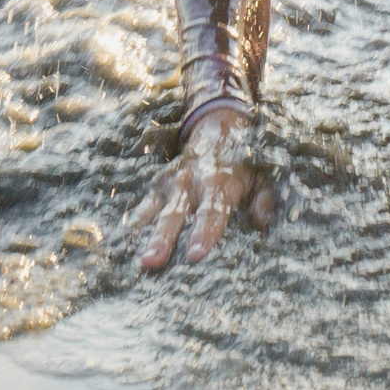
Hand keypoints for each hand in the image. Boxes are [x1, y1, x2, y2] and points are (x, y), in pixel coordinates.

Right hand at [125, 106, 276, 269]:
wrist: (219, 128)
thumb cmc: (244, 162)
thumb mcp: (262, 175)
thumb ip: (265, 198)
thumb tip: (261, 222)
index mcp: (219, 180)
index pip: (211, 211)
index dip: (204, 232)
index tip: (196, 254)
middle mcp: (191, 182)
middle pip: (175, 214)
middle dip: (164, 238)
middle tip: (154, 261)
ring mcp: (171, 184)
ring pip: (156, 212)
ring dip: (146, 236)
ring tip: (139, 260)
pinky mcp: (158, 186)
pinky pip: (143, 207)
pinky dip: (134, 225)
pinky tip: (125, 245)